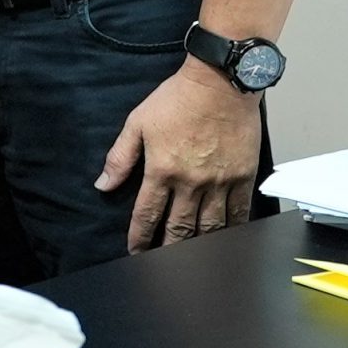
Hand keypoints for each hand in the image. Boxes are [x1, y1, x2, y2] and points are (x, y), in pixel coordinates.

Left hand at [96, 61, 261, 250]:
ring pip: (210, 226)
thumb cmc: (177, 99)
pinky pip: (238, 213)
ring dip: (199, 245)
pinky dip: (231, 229)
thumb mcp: (137, 123)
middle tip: (163, 264)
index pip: (147, 214)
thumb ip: (120, 157)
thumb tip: (103, 184)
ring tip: (192, 258)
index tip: (135, 251)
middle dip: (169, 248)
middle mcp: (191, 182)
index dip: (139, 237)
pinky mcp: (243, 178)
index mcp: (162, 170)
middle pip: (179, 227)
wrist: (221, 84)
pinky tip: (225, 239)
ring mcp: (220, 183)